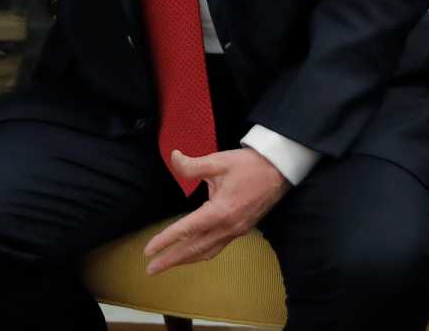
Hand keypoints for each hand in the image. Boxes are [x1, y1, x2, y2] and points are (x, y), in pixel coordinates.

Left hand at [143, 148, 289, 275]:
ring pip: (206, 252)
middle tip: (150, 269)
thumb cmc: (249, 165)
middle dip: (171, 260)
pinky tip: (192, 255)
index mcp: (220, 211)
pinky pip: (217, 248)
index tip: (148, 250)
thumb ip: (193, 165)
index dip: (165, 240)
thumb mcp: (218, 161)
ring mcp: (236, 230)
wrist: (279, 171)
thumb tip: (174, 157)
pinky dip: (201, 254)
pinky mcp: (241, 230)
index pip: (186, 229)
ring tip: (167, 266)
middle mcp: (228, 226)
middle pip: (194, 248)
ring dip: (185, 260)